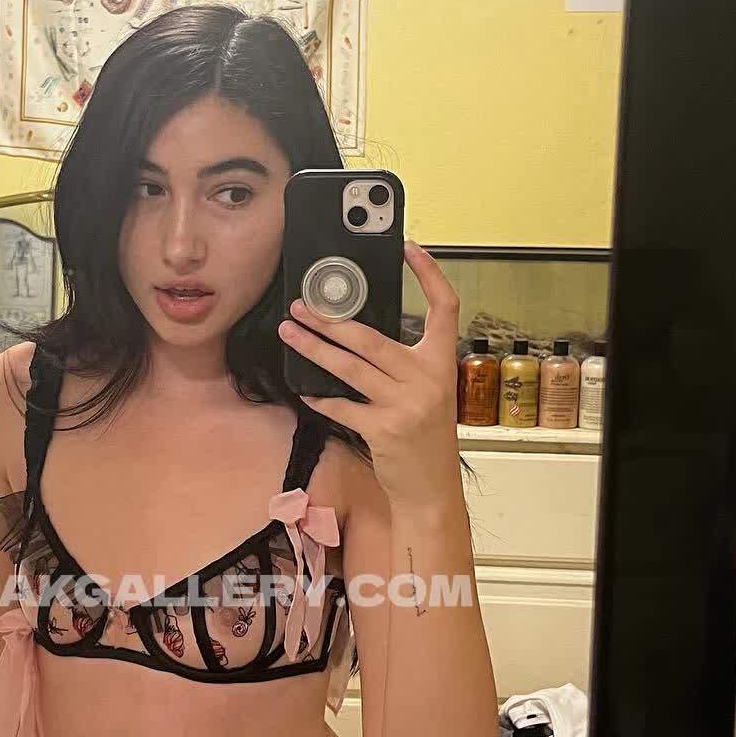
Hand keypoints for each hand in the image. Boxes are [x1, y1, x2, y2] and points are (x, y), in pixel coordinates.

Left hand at [279, 240, 460, 511]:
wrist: (431, 488)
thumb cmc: (426, 438)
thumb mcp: (430, 394)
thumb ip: (406, 365)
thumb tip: (359, 337)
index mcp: (443, 363)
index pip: (445, 308)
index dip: (429, 275)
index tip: (409, 248)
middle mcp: (428, 379)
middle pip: (372, 338)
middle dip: (330, 320)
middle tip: (301, 306)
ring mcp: (405, 405)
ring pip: (350, 368)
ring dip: (313, 349)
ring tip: (289, 333)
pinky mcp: (383, 430)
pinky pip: (342, 406)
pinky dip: (320, 398)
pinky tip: (303, 389)